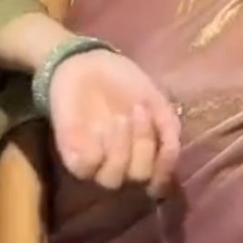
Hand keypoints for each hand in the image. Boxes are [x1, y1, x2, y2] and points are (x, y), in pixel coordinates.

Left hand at [48, 47, 180, 193]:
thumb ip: (168, 129)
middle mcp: (122, 165)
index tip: (165, 137)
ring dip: (121, 149)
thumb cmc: (124, 82)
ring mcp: (96, 163)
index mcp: (145, 155)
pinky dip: (96, 150)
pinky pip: (87, 167)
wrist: (88, 63)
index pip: (159, 180)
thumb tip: (171, 155)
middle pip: (138, 178)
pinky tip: (98, 128)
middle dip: (143, 145)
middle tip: (138, 111)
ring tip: (120, 118)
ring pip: (112, 179)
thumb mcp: (156, 100)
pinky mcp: (72, 156)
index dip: (164, 165)